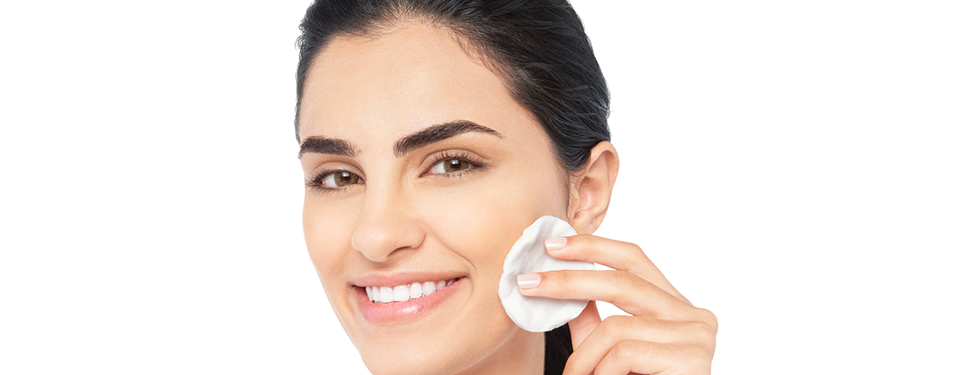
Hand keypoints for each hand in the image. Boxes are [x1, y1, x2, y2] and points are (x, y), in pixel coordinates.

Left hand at [518, 234, 716, 374]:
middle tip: (528, 283)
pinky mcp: (692, 360)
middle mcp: (695, 316)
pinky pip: (624, 354)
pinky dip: (600, 373)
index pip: (633, 260)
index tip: (551, 245)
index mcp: (676, 307)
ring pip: (616, 327)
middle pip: (624, 281)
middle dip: (569, 282)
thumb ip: (591, 319)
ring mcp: (697, 337)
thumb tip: (558, 280)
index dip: (592, 246)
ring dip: (583, 359)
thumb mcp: (605, 353)